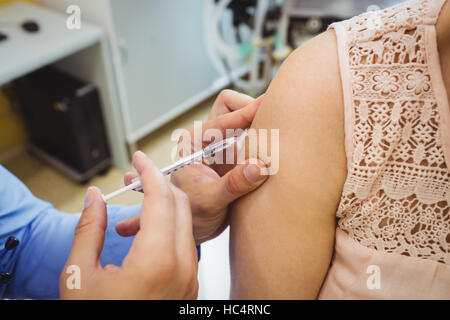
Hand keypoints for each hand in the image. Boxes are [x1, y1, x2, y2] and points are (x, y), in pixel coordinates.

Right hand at [60, 151, 197, 299]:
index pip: (160, 198)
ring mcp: (189, 280)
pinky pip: (185, 246)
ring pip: (185, 225)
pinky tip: (142, 240)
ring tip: (130, 218)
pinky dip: (167, 232)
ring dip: (162, 209)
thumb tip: (94, 198)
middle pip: (180, 205)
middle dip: (157, 184)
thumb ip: (88, 230)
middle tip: (135, 179)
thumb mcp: (78, 276)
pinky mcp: (189, 288)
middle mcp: (181, 269)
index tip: (139, 159)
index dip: (148, 172)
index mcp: (156, 262)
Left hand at [116, 90, 267, 244]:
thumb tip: (260, 165)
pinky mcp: (238, 156)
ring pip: (243, 120)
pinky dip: (265, 138)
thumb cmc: (193, 213)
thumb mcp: (210, 201)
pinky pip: (254, 138)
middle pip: (231, 107)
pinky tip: (277, 146)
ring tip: (278, 130)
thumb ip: (234, 184)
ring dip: (259, 122)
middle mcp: (208, 138)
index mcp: (194, 142)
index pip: (222, 119)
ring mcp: (224, 146)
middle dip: (250, 107)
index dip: (245, 112)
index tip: (265, 104)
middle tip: (273, 115)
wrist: (197, 227)